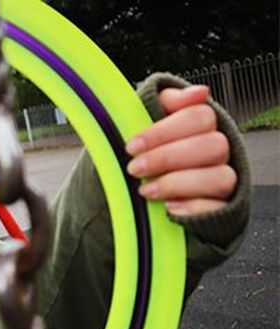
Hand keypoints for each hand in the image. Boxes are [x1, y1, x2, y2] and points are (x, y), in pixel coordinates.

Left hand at [126, 85, 236, 215]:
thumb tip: (198, 92)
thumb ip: (165, 102)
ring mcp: (222, 182)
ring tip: (146, 190)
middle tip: (135, 168)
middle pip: (213, 146)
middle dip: (167, 157)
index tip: (132, 146)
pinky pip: (217, 208)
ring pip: (220, 177)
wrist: (143, 199)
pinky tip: (168, 207)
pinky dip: (192, 207)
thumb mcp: (147, 124)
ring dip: (177, 183)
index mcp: (202, 127)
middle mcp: (218, 152)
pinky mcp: (220, 210)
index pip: (200, 117)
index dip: (164, 131)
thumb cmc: (146, 156)